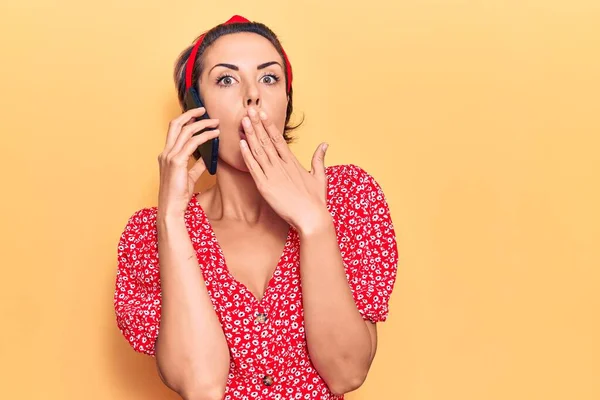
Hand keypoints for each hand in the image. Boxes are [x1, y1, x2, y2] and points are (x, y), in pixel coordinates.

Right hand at [157, 107, 219, 218]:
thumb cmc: (179, 195)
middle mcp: (166, 152)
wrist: (171, 208)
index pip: (174, 130)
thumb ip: (197, 165)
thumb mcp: (189, 177)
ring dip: (202, 124)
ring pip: (186, 131)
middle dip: (190, 114)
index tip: (199, 115)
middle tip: (205, 109)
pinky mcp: (177, 162)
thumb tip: (207, 157)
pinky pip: (193, 143)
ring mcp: (170, 156)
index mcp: (166, 155)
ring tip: (216, 123)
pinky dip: (205, 136)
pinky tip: (214, 135)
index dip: (186, 119)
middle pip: (176, 124)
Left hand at [239, 107, 330, 232]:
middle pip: (266, 140)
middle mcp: (282, 165)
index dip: (269, 125)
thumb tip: (324, 144)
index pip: (278, 139)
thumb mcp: (320, 176)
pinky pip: (253, 168)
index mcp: (292, 162)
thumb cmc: (316, 200)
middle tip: (249, 109)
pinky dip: (247, 155)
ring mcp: (272, 175)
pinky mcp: (265, 186)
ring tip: (244, 121)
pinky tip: (241, 143)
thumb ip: (319, 159)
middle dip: (257, 124)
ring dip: (250, 135)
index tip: (262, 113)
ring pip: (259, 151)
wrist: (312, 217)